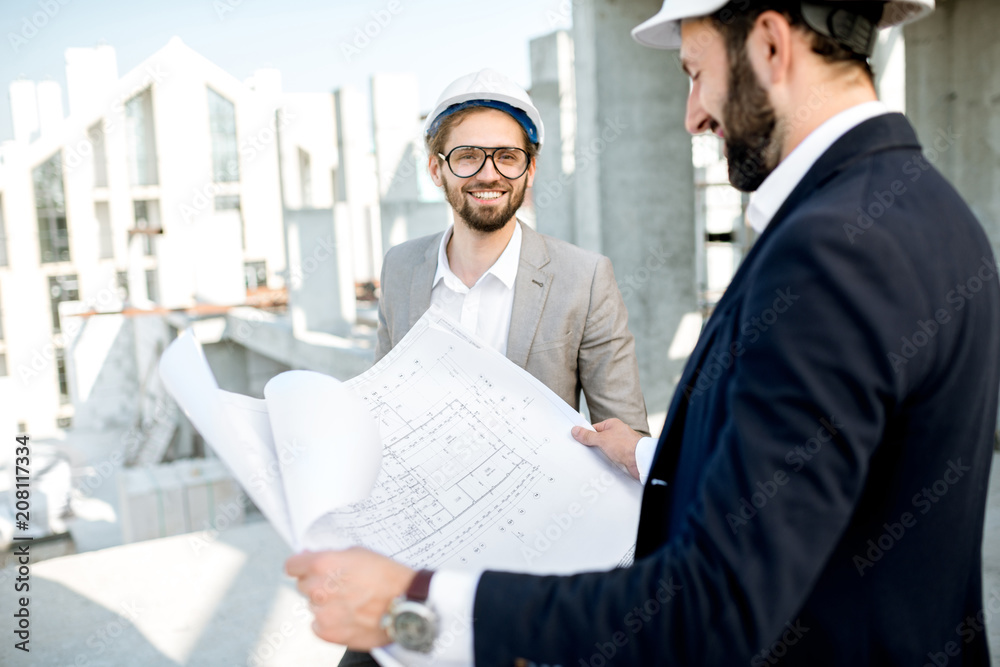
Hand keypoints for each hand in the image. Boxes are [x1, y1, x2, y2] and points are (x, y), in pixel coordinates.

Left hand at [285, 547, 415, 648]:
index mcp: (323, 564)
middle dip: (317, 583)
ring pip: (313, 606)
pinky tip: (350, 615)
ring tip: (351, 601)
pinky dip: (330, 621)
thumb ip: (331, 556)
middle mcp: (318, 589)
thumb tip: (313, 560)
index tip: (306, 567)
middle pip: (303, 585)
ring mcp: (322, 613)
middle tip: (340, 584)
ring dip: (326, 603)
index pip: (292, 565)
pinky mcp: (328, 632)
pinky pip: (318, 624)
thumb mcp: (359, 552)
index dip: (301, 565)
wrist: (406, 604)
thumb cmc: (388, 577)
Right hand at [572, 418, 641, 479]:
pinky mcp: (623, 456)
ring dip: (600, 455)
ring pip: (604, 450)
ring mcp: (620, 445)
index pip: (594, 428)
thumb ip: (588, 436)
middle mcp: (617, 434)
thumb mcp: (602, 439)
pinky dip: (606, 461)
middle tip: (583, 451)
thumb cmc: (626, 445)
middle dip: (592, 446)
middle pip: (599, 440)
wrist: (640, 460)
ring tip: (592, 459)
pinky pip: (610, 458)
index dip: (586, 434)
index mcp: (612, 425)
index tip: (577, 439)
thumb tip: (576, 430)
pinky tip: (601, 464)